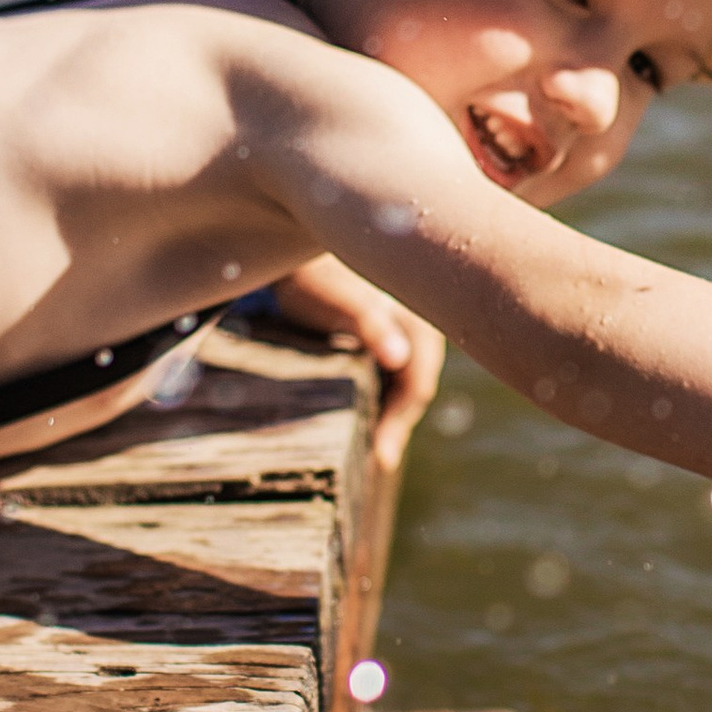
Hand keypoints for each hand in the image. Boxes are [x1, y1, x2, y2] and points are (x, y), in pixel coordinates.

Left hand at [263, 254, 444, 475]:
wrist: (294, 249)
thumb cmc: (318, 274)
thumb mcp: (342, 300)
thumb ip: (370, 324)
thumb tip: (397, 357)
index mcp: (417, 324)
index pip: (417, 385)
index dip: (400, 423)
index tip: (380, 457)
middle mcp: (416, 333)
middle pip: (411, 391)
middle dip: (393, 426)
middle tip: (371, 463)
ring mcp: (401, 338)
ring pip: (400, 387)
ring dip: (384, 416)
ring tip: (362, 452)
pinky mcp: (382, 342)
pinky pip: (386, 379)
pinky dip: (374, 401)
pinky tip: (356, 420)